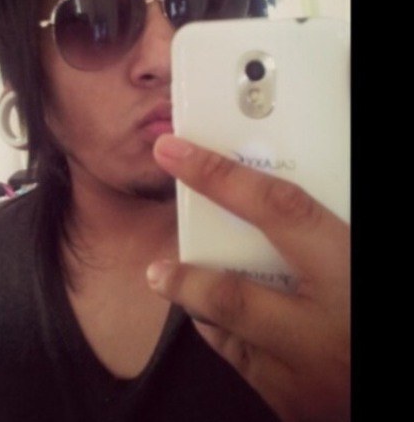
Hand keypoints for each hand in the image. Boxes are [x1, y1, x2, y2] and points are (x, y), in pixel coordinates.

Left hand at [148, 134, 349, 421]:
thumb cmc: (390, 311)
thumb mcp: (359, 252)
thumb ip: (333, 222)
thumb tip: (284, 198)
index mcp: (349, 277)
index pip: (278, 209)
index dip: (220, 175)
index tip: (174, 151)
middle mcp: (322, 333)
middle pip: (232, 297)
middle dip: (187, 280)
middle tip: (158, 269)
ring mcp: (308, 379)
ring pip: (232, 340)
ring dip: (206, 312)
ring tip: (191, 294)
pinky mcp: (300, 410)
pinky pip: (252, 368)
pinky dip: (237, 341)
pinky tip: (241, 328)